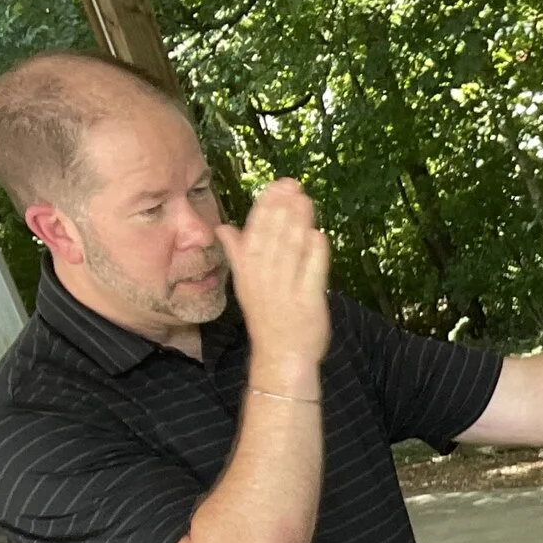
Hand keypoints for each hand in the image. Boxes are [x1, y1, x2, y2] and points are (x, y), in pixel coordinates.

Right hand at [218, 179, 330, 376]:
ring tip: (306, 200)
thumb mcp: (246, 284)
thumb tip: (223, 227)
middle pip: (273, 236)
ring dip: (299, 223)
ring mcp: (286, 290)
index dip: (265, 207)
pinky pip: (313, 273)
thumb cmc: (267, 318)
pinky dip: (316, 253)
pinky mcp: (309, 302)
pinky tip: (319, 234)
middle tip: (293, 184)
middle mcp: (264, 278)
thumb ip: (238, 254)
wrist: (281, 357)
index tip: (275, 185)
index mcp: (248, 272)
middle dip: (282, 208)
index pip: (254, 232)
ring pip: (292, 250)